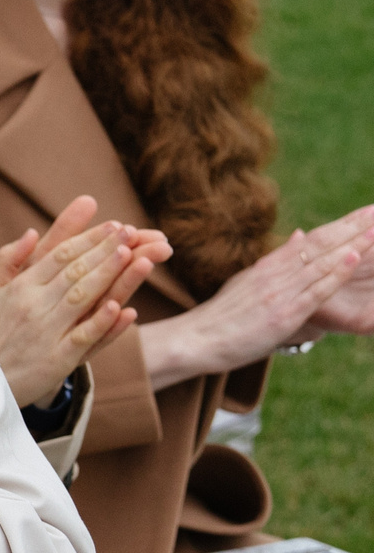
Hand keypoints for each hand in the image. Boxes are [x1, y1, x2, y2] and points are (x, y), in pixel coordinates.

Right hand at [0, 195, 160, 406]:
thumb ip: (8, 260)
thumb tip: (32, 232)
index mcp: (19, 287)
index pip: (60, 256)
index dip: (89, 239)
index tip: (114, 225)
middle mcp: (33, 306)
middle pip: (75, 271)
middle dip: (106, 249)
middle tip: (131, 231)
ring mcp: (46, 332)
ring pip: (82, 298)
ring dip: (109, 275)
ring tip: (133, 255)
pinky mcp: (56, 360)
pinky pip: (83, 338)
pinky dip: (101, 323)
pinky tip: (120, 307)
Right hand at [142, 203, 373, 387]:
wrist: (195, 339)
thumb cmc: (220, 318)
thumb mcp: (246, 283)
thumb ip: (275, 262)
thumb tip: (300, 234)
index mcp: (267, 267)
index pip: (311, 241)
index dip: (341, 225)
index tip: (364, 213)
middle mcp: (274, 273)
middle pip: (320, 245)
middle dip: (352, 227)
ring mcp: (279, 292)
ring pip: (322, 263)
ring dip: (352, 244)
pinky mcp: (284, 313)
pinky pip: (316, 289)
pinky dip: (336, 272)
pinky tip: (354, 256)